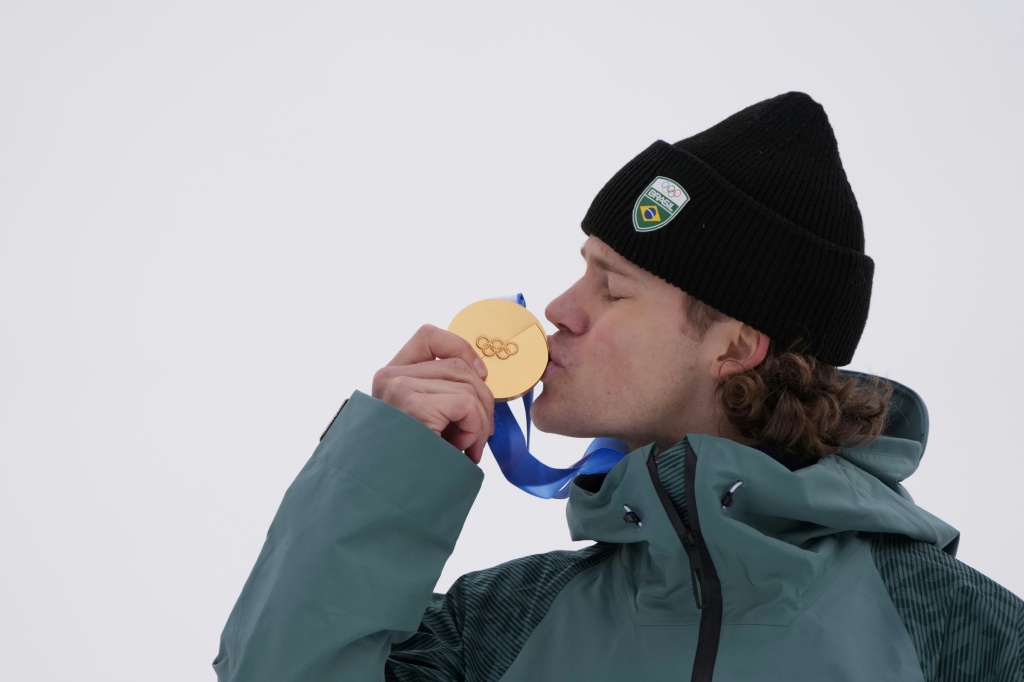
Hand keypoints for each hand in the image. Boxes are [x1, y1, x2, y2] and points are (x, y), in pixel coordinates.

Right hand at [372, 324, 494, 463]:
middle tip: (479, 436)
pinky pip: (466, 404)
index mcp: (392, 377)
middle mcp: (390, 377)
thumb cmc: (413, 467)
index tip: (480, 375)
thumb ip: (443, 395)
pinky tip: (460, 451)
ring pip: (467, 386)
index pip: (429, 336)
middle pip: (458, 365)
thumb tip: (482, 380)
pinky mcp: (412, 403)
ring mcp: (399, 387)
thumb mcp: (428, 423)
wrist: (390, 502)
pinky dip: (474, 429)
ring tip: (467, 449)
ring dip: (479, 422)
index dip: (462, 349)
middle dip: (482, 401)